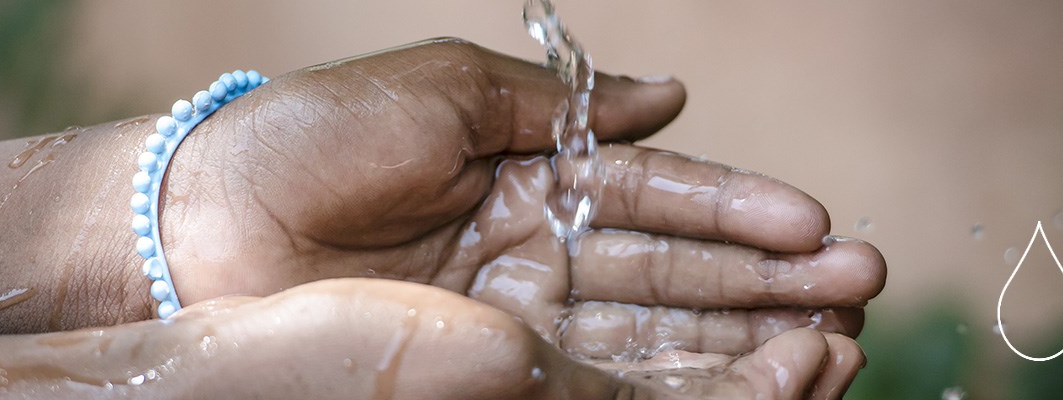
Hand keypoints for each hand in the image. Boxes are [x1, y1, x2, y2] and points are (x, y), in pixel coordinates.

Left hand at [158, 38, 883, 396]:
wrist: (200, 221)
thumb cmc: (312, 137)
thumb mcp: (443, 91)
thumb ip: (560, 103)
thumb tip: (676, 94)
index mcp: (530, 175)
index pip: (657, 198)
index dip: (738, 211)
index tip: (817, 225)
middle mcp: (537, 254)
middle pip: (675, 277)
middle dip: (769, 284)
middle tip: (862, 290)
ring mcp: (516, 323)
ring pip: (653, 341)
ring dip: (745, 343)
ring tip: (836, 347)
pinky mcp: (491, 376)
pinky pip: (598, 384)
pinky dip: (675, 388)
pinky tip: (749, 387)